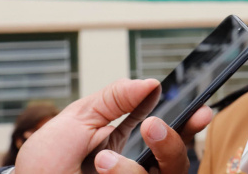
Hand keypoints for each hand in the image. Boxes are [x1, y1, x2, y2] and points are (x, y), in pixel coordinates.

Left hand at [14, 78, 212, 173]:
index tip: (201, 110)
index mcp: (130, 144)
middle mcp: (136, 169)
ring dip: (134, 168)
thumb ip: (115, 99)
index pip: (170, 133)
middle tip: (153, 125)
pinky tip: (103, 168)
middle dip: (173, 142)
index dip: (191, 122)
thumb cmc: (46, 161)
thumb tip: (150, 82)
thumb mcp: (78, 119)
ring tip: (103, 159)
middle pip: (177, 161)